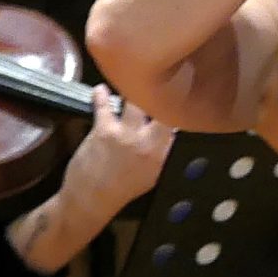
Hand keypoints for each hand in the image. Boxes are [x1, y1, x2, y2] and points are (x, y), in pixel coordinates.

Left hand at [58, 87, 174, 218]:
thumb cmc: (124, 188)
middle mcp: (150, 142)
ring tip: (135, 77)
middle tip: (166, 75)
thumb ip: (166, 148)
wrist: (90, 201)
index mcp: (165, 153)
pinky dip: (101, 96)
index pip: (182, 122)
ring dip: (135, 91)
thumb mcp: (154, 172)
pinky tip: (100, 90)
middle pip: (163, 107)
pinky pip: (104, 106)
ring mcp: (127, 134)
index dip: (185, 104)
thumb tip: (176, 126)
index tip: (187, 90)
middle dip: (167, 91)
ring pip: (136, 102)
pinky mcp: (104, 130)